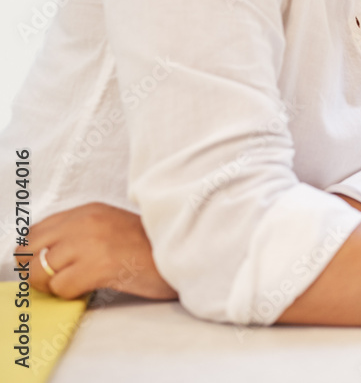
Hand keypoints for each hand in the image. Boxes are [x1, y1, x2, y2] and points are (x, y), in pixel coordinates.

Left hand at [17, 203, 176, 299]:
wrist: (185, 252)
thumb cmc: (152, 248)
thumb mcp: (112, 228)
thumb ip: (80, 233)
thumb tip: (46, 256)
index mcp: (89, 210)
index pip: (35, 231)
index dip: (37, 253)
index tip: (51, 266)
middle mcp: (85, 221)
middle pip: (30, 250)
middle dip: (37, 270)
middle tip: (58, 279)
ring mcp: (91, 242)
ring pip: (39, 271)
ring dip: (52, 284)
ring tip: (75, 285)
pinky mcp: (99, 265)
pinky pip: (60, 287)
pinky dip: (69, 294)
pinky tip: (90, 288)